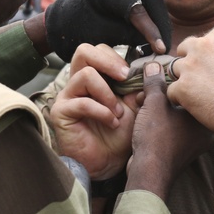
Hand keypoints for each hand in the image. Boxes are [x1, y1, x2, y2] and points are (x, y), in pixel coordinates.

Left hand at [44, 0, 171, 59]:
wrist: (62, 24)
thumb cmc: (74, 31)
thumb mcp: (99, 36)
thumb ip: (127, 36)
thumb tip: (156, 45)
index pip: (135, 7)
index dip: (150, 29)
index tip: (159, 49)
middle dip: (161, 25)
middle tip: (165, 49)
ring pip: (154, 2)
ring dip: (161, 24)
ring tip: (163, 48)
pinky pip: (149, 7)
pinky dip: (154, 23)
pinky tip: (157, 41)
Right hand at [49, 44, 138, 179]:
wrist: (109, 162)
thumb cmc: (120, 134)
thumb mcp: (135, 106)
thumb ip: (138, 85)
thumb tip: (151, 66)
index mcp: (95, 77)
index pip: (99, 50)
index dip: (117, 58)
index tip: (133, 75)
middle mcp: (78, 82)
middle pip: (84, 51)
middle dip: (109, 62)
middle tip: (124, 78)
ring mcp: (67, 96)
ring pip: (86, 74)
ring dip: (108, 94)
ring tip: (117, 112)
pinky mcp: (61, 112)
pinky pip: (83, 102)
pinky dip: (102, 112)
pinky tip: (112, 123)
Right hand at [126, 62, 213, 197]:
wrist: (149, 171)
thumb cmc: (157, 136)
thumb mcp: (155, 103)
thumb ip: (156, 83)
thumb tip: (154, 65)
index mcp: (204, 117)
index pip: (191, 92)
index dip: (170, 84)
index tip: (155, 83)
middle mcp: (203, 132)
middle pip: (182, 106)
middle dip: (162, 98)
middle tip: (145, 95)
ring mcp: (192, 145)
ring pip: (175, 119)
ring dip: (158, 111)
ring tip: (142, 106)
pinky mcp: (180, 154)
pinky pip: (170, 132)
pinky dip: (158, 125)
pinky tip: (144, 122)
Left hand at [167, 27, 213, 136]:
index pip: (199, 42)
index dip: (202, 58)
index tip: (212, 71)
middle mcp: (202, 45)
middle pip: (183, 52)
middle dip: (189, 66)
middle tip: (201, 83)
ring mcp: (190, 66)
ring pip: (175, 72)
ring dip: (184, 83)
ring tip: (200, 97)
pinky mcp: (183, 87)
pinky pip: (171, 92)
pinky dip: (180, 100)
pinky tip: (195, 107)